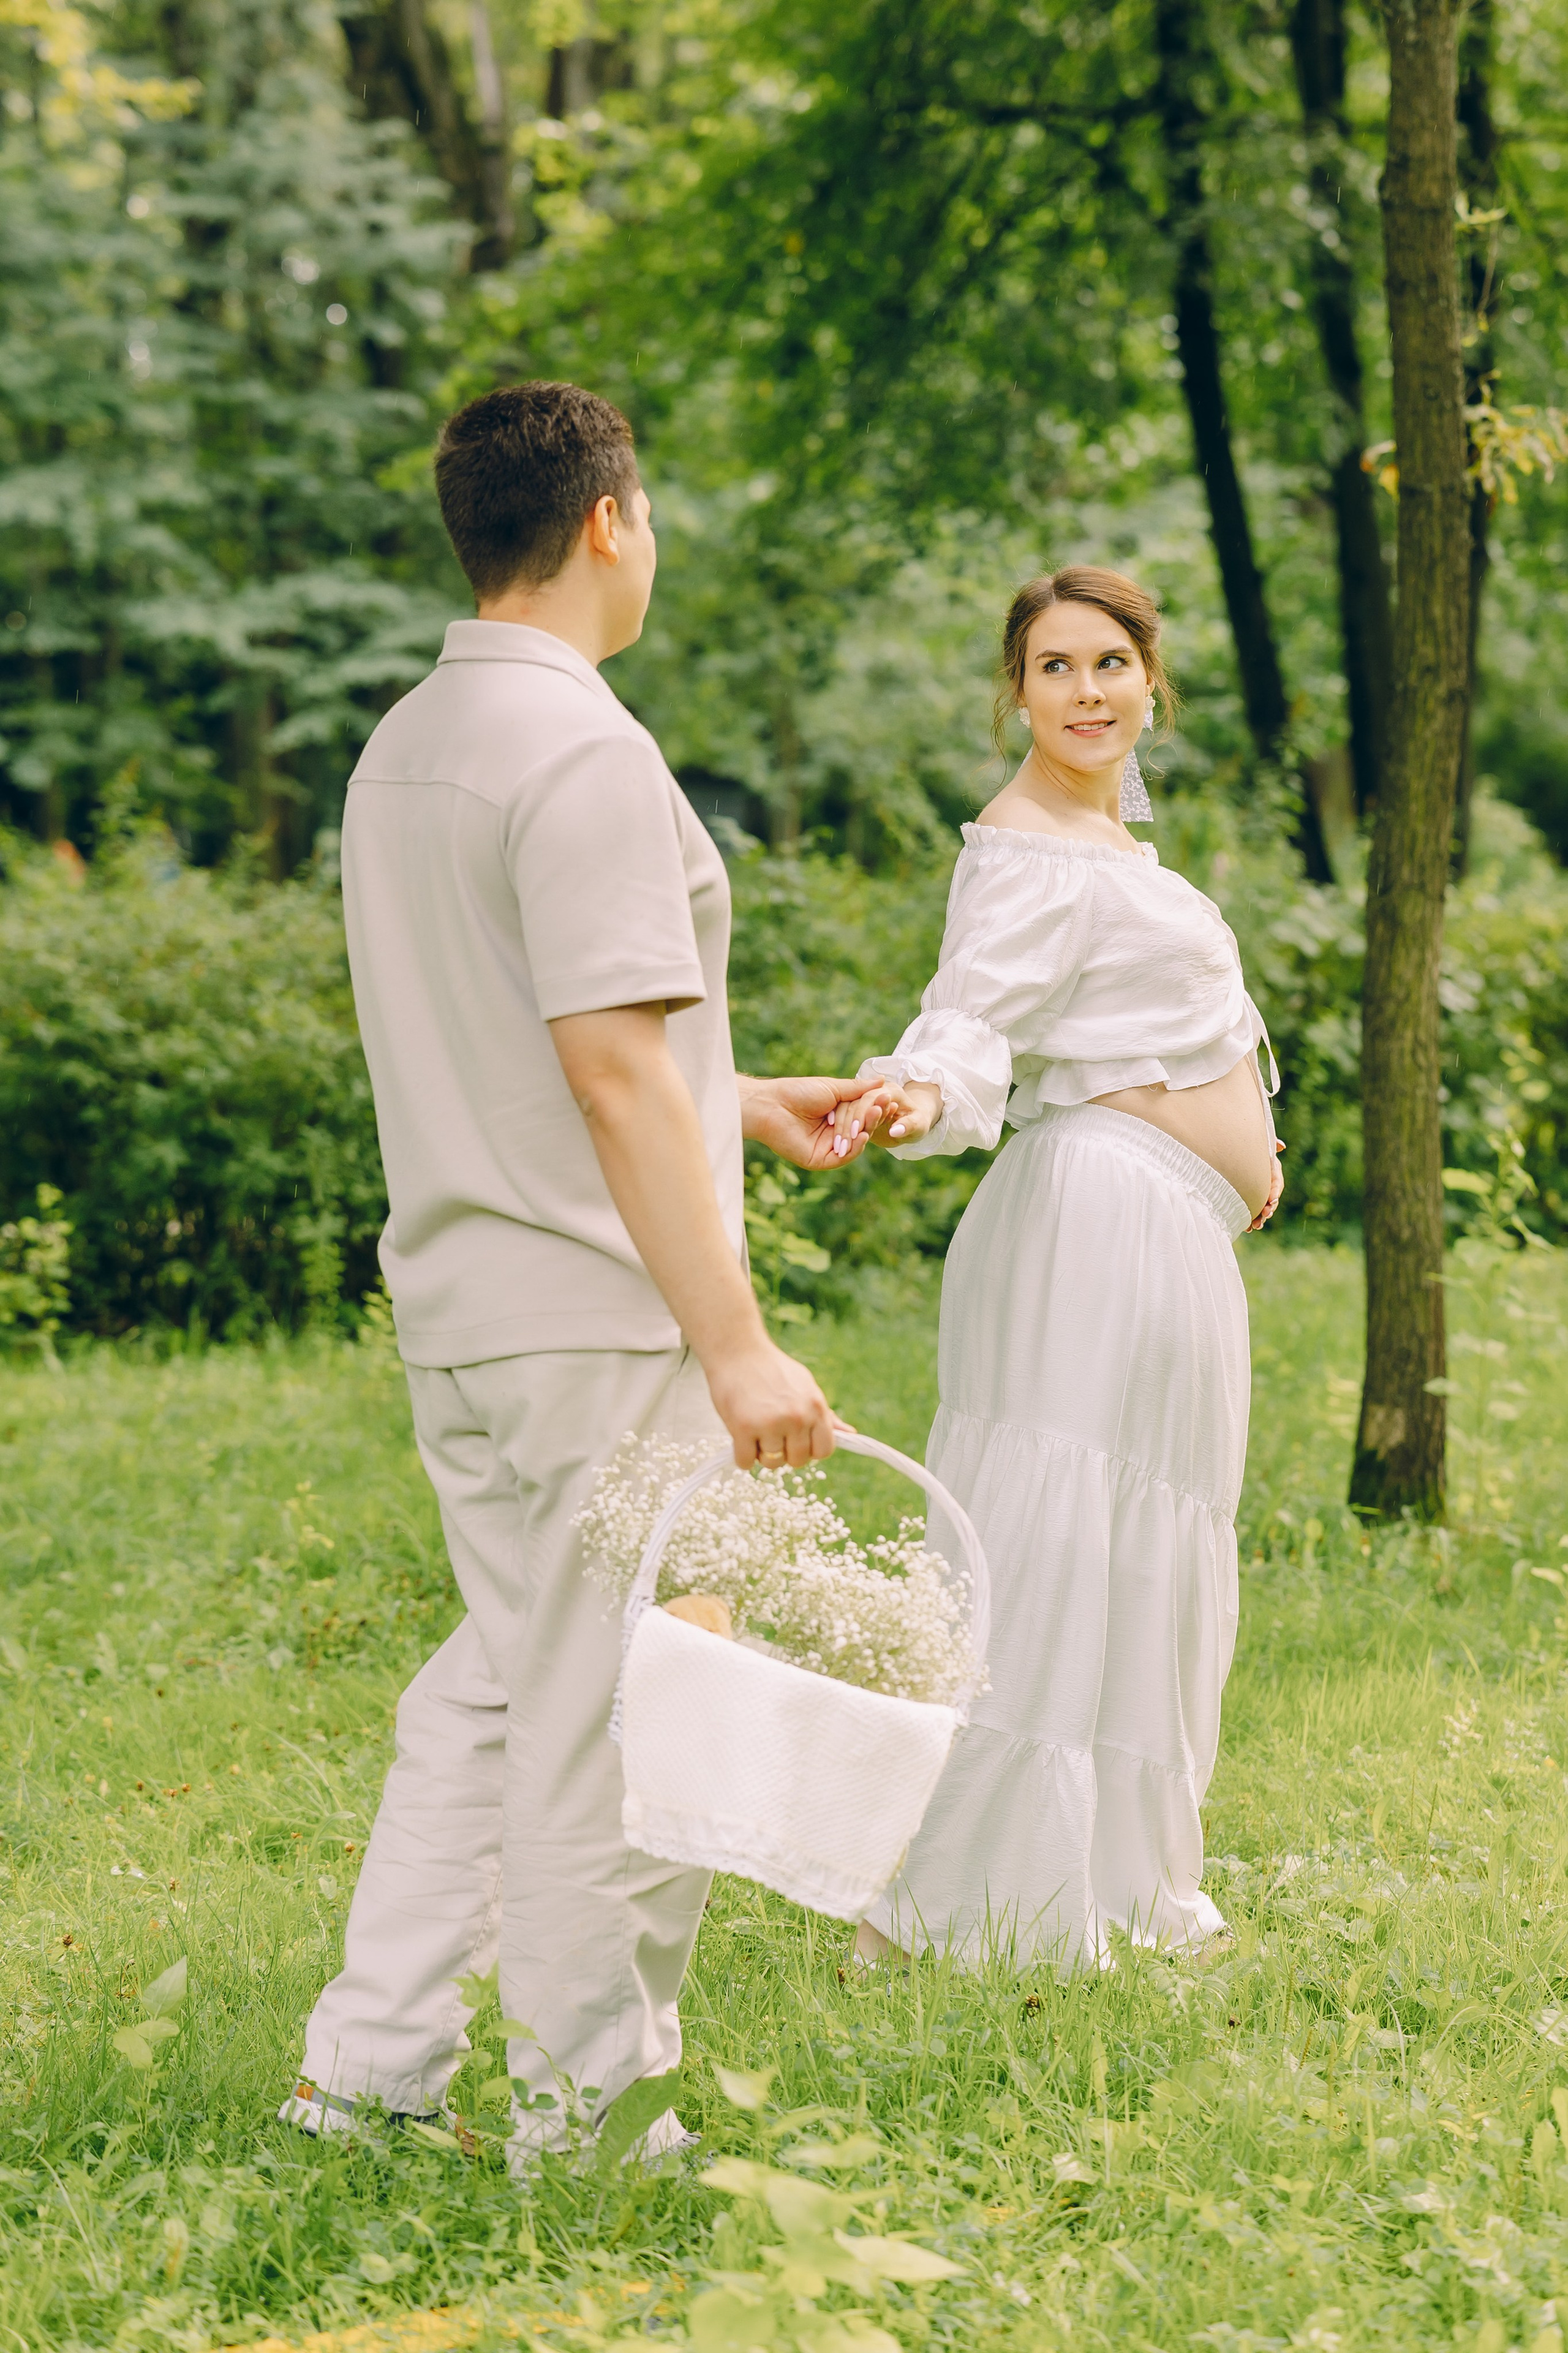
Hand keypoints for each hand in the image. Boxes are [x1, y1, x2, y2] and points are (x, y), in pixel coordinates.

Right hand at [704, 1334, 844, 1467]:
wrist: (737, 1351)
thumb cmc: (772, 1369)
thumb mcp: (806, 1386)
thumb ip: (825, 1414)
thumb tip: (850, 1434)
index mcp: (815, 1407)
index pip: (824, 1450)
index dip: (809, 1450)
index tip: (796, 1441)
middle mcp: (797, 1418)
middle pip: (797, 1460)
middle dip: (785, 1453)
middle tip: (772, 1434)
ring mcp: (770, 1424)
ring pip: (771, 1463)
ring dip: (762, 1454)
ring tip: (756, 1431)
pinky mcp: (743, 1428)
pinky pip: (745, 1462)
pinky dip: (742, 1456)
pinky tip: (741, 1438)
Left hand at [737, 1073, 873, 1169]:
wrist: (772, 1105)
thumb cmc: (798, 1093)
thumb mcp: (833, 1088)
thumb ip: (857, 1089)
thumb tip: (882, 1081)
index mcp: (837, 1117)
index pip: (862, 1116)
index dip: (875, 1108)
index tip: (888, 1098)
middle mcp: (834, 1134)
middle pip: (861, 1130)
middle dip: (873, 1118)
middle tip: (884, 1106)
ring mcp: (828, 1148)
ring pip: (855, 1144)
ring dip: (866, 1130)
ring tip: (874, 1115)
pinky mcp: (820, 1160)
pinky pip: (843, 1158)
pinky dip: (855, 1148)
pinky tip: (862, 1135)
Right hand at [829, 1079, 942, 1151]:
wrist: (913, 1121)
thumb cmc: (919, 1122)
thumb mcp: (919, 1125)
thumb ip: (908, 1126)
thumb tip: (895, 1131)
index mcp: (890, 1090)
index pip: (870, 1097)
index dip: (862, 1114)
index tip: (856, 1132)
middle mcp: (874, 1091)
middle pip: (854, 1102)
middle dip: (848, 1122)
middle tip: (843, 1142)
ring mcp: (864, 1099)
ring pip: (845, 1108)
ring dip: (841, 1127)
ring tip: (838, 1146)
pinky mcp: (858, 1108)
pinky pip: (844, 1116)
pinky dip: (840, 1128)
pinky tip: (836, 1142)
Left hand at [1249, 1140, 1285, 1231]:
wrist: (1230, 1148)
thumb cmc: (1246, 1143)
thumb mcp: (1257, 1143)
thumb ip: (1269, 1145)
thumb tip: (1281, 1146)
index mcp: (1271, 1171)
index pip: (1277, 1182)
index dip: (1275, 1192)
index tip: (1272, 1200)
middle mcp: (1266, 1183)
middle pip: (1271, 1198)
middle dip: (1269, 1208)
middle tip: (1265, 1215)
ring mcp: (1258, 1192)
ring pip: (1263, 1208)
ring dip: (1260, 1218)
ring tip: (1256, 1226)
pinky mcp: (1248, 1199)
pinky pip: (1252, 1211)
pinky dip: (1250, 1220)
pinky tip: (1247, 1228)